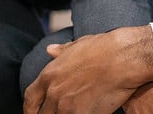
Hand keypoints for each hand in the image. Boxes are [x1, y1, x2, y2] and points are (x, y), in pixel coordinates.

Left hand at [23, 26, 152, 113]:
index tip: (34, 113)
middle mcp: (53, 92)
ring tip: (74, 113)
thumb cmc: (104, 49)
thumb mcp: (77, 46)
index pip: (30, 99)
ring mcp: (66, 106)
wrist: (123, 58)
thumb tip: (50, 49)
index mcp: (49, 75)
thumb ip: (61, 52)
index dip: (30, 110)